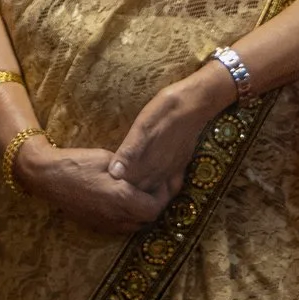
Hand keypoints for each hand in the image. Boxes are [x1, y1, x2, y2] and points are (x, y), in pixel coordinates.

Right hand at [19, 141, 168, 235]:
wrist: (47, 176)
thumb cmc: (78, 163)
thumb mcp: (108, 159)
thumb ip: (130, 170)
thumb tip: (144, 173)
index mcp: (121, 198)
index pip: (154, 208)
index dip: (163, 197)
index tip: (162, 183)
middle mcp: (115, 216)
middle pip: (147, 220)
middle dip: (154, 205)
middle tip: (153, 189)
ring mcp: (104, 224)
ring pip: (134, 226)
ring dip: (140, 213)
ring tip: (139, 195)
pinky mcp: (94, 225)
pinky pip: (119, 226)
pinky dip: (126, 217)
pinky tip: (121, 202)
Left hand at [109, 71, 226, 199]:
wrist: (193, 104)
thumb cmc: (163, 111)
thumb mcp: (142, 128)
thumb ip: (129, 153)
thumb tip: (114, 174)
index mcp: (146, 163)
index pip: (127, 186)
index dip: (116, 190)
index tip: (105, 188)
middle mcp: (159, 171)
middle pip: (140, 191)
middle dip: (127, 195)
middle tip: (113, 193)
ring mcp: (170, 169)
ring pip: (154, 189)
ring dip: (142, 193)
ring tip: (129, 193)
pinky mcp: (179, 164)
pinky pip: (170, 185)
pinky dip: (161, 190)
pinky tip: (154, 186)